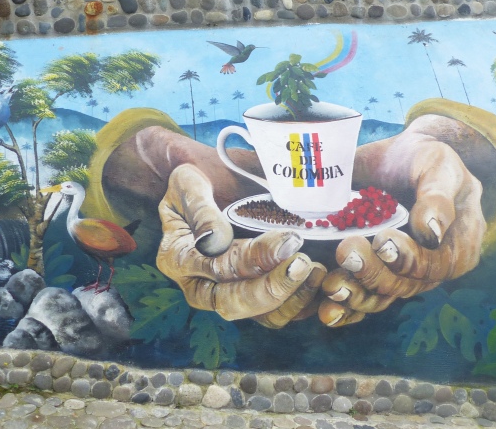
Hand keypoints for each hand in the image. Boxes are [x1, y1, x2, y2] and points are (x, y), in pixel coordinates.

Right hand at [156, 164, 325, 327]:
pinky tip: (318, 279)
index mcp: (177, 258)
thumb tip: (213, 243)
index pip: (215, 268)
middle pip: (233, 302)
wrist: (210, 181)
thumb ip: (201, 211)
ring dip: (290, 298)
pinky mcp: (251, 296)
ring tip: (316, 271)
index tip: (286, 241)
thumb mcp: (188, 184)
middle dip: (272, 287)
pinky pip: (276, 313)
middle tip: (303, 263)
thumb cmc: (196, 180)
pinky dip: (299, 302)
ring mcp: (225, 293)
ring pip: (258, 314)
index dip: (251, 259)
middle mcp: (198, 284)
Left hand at [317, 131, 485, 326]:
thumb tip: (431, 232)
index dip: (407, 256)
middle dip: (373, 271)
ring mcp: (403, 277)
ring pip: (380, 296)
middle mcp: (432, 271)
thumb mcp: (440, 166)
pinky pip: (363, 298)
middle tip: (346, 251)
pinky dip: (345, 308)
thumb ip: (438, 197)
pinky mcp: (376, 276)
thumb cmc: (428, 159)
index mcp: (458, 249)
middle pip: (403, 283)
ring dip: (355, 296)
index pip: (433, 263)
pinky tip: (326, 311)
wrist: (403, 159)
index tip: (382, 240)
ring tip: (332, 285)